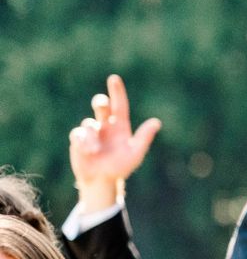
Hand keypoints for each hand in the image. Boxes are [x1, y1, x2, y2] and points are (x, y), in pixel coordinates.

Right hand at [68, 74, 161, 211]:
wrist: (102, 181)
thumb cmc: (120, 167)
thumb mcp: (134, 153)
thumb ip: (144, 138)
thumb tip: (156, 122)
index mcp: (119, 126)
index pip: (119, 106)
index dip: (117, 92)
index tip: (114, 78)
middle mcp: (105, 125)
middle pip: (101, 106)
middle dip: (100, 103)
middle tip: (102, 105)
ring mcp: (91, 132)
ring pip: (89, 124)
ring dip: (92, 138)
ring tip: (94, 151)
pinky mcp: (78, 139)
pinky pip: (77, 134)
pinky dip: (82, 141)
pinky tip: (87, 151)